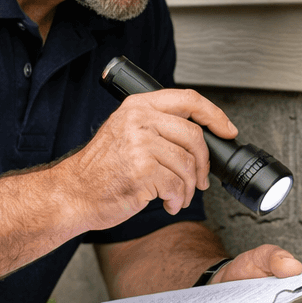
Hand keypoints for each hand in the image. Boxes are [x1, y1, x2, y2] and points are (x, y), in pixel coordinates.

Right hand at [61, 89, 236, 229]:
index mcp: (138, 106)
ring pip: (188, 164)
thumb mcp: (125, 132)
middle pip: (195, 136)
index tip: (227, 130)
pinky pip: (177, 186)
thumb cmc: (100, 169)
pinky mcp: (143, 170)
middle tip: (199, 180)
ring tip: (177, 196)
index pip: (189, 99)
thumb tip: (198, 137)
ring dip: (188, 188)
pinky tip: (166, 202)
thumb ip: (156, 126)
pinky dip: (177, 200)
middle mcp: (139, 120)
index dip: (215, 115)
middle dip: (203, 164)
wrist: (73, 193)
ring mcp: (140, 144)